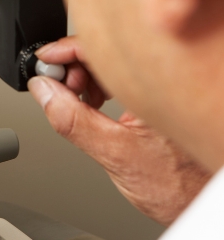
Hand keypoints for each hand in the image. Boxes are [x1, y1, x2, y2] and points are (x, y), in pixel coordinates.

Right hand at [28, 36, 211, 225]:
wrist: (206, 202)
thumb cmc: (181, 185)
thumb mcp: (115, 154)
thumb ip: (73, 120)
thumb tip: (43, 90)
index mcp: (156, 82)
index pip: (98, 47)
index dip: (64, 51)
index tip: (43, 61)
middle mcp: (161, 77)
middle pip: (101, 52)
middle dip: (72, 69)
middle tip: (59, 90)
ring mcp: (159, 84)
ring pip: (108, 63)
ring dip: (84, 79)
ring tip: (79, 103)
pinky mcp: (156, 92)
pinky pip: (120, 75)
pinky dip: (99, 86)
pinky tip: (95, 103)